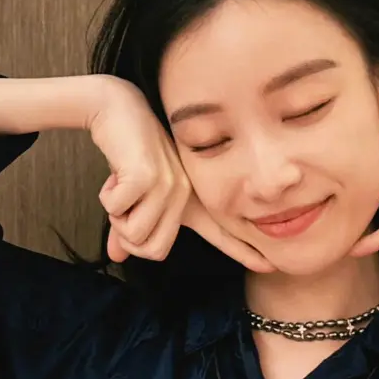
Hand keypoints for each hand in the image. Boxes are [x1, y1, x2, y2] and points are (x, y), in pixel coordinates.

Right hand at [90, 78, 274, 272]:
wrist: (118, 111)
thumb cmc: (126, 155)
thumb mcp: (132, 197)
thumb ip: (127, 228)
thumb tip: (116, 257)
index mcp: (190, 201)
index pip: (222, 233)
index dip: (243, 251)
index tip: (270, 267)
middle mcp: (186, 195)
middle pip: (154, 252)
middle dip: (128, 237)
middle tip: (122, 210)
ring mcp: (170, 185)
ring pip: (136, 237)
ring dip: (117, 217)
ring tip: (121, 187)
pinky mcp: (149, 178)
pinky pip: (119, 213)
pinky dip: (108, 198)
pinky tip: (116, 174)